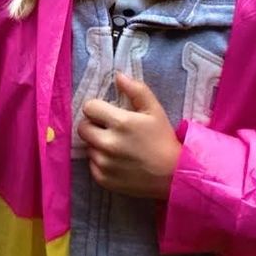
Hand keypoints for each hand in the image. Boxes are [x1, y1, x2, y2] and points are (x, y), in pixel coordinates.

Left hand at [77, 72, 180, 199]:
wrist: (173, 175)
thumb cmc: (163, 139)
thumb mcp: (154, 110)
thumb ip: (136, 90)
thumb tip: (118, 76)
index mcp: (120, 123)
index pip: (89, 107)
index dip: (97, 108)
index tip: (107, 113)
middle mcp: (108, 144)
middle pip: (82, 128)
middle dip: (93, 125)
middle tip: (109, 129)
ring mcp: (104, 163)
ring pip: (88, 147)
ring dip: (98, 144)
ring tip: (117, 147)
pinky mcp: (103, 179)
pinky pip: (92, 165)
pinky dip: (101, 162)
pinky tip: (117, 161)